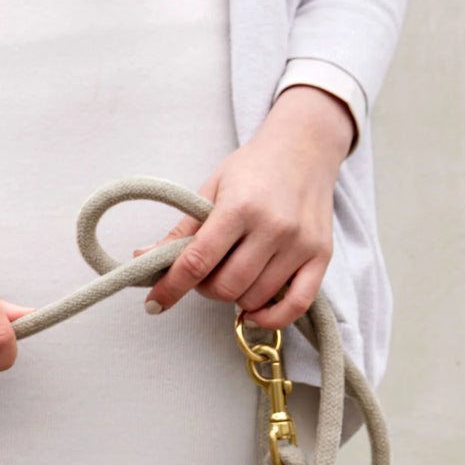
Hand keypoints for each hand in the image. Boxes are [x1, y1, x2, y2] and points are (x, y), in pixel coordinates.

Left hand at [141, 86, 356, 327]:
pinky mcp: (322, 256)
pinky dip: (270, 318)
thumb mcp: (210, 190)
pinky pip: (296, 305)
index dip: (171, 287)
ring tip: (231, 274)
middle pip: (225, 286)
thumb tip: (142, 259)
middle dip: (204, 288)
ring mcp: (300, 244)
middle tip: (204, 272)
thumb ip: (180, 230)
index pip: (197, 261)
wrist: (305, 147)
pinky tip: (252, 312)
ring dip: (233, 297)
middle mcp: (273, 227)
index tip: (154, 304)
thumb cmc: (253, 168)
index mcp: (239, 208)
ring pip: (253, 298)